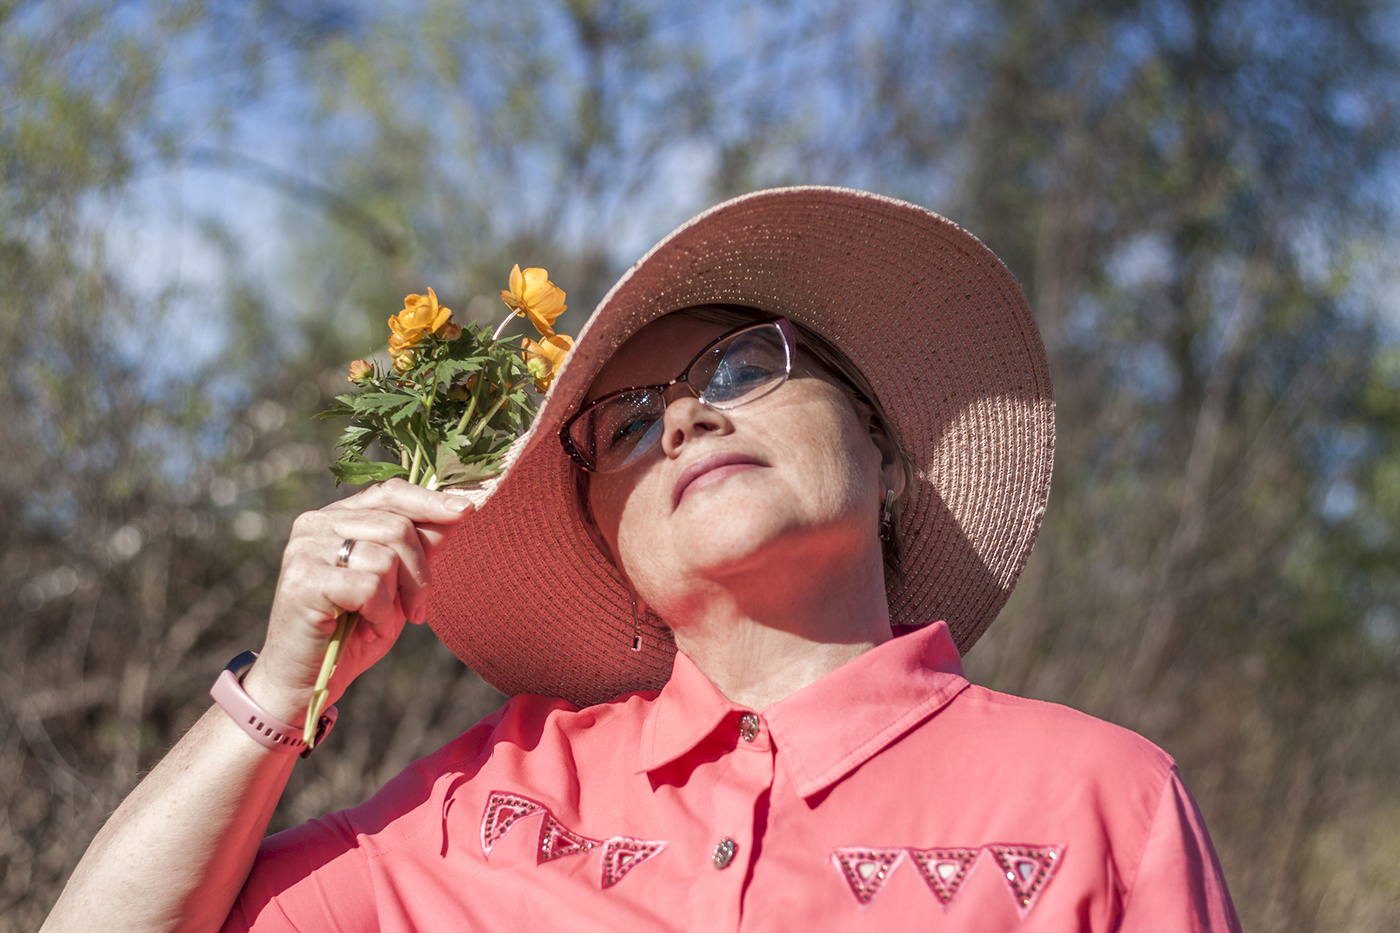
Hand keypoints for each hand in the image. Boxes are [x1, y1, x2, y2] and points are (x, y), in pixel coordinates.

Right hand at [240, 479, 473, 722]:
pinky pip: (368, 586)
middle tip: (417, 611)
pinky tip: (367, 633)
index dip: (430, 500)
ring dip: (398, 600)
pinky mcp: (303, 580)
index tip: (467, 510)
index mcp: (337, 518)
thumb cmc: (354, 632)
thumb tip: (461, 509)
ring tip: (382, 624)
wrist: (306, 681)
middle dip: (420, 574)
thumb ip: (422, 547)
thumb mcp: (398, 586)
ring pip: (385, 557)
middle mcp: (316, 524)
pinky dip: (380, 615)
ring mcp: (305, 549)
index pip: (390, 492)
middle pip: (397, 526)